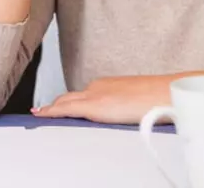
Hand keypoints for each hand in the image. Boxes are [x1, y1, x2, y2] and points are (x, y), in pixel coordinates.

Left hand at [31, 70, 203, 124]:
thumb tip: (124, 116)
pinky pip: (66, 109)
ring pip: (65, 101)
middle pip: (70, 97)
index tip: (56, 106)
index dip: (67, 102)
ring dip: (52, 108)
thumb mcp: (137, 102)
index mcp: (108, 85)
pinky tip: (41, 115)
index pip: (82, 95)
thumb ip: (125, 107)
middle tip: (40, 111)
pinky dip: (52, 111)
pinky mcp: (95, 105)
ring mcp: (95, 94)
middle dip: (55, 105)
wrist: (166, 92)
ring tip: (38, 115)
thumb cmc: (158, 99)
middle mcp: (98, 86)